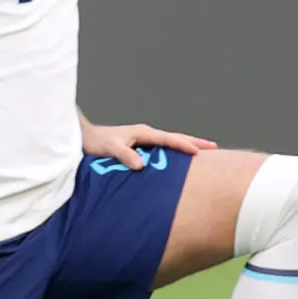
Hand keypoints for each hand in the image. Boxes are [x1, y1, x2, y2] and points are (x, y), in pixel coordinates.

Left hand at [80, 120, 214, 169]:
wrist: (83, 138)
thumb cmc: (95, 142)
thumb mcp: (110, 148)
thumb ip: (125, 155)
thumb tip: (141, 165)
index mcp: (143, 133)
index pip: (169, 139)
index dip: (184, 145)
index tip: (199, 151)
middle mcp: (145, 134)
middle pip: (174, 138)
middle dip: (194, 142)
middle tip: (213, 147)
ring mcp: (143, 140)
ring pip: (170, 143)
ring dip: (185, 146)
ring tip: (202, 152)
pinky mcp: (139, 147)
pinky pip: (161, 149)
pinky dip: (173, 152)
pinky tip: (178, 160)